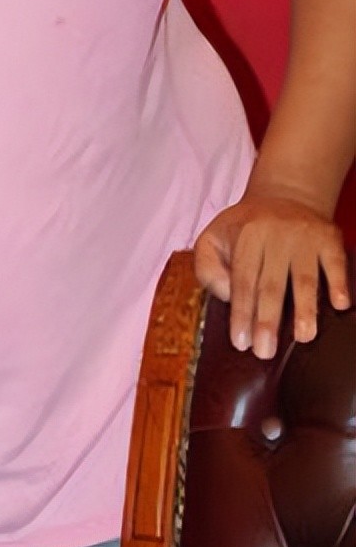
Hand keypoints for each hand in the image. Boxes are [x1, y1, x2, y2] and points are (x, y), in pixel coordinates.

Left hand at [193, 193, 349, 357]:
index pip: (242, 281)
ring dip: (305, 308)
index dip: (241, 313)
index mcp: (245, 236)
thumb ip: (208, 268)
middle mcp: (275, 235)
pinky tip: (339, 305)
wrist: (284, 195)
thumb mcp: (212, 239)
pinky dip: (339, 283)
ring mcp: (305, 236)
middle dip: (267, 320)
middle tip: (265, 351)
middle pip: (271, 284)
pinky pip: (336, 262)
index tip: (241, 343)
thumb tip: (227, 296)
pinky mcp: (330, 238)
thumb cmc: (244, 228)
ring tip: (303, 336)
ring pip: (305, 277)